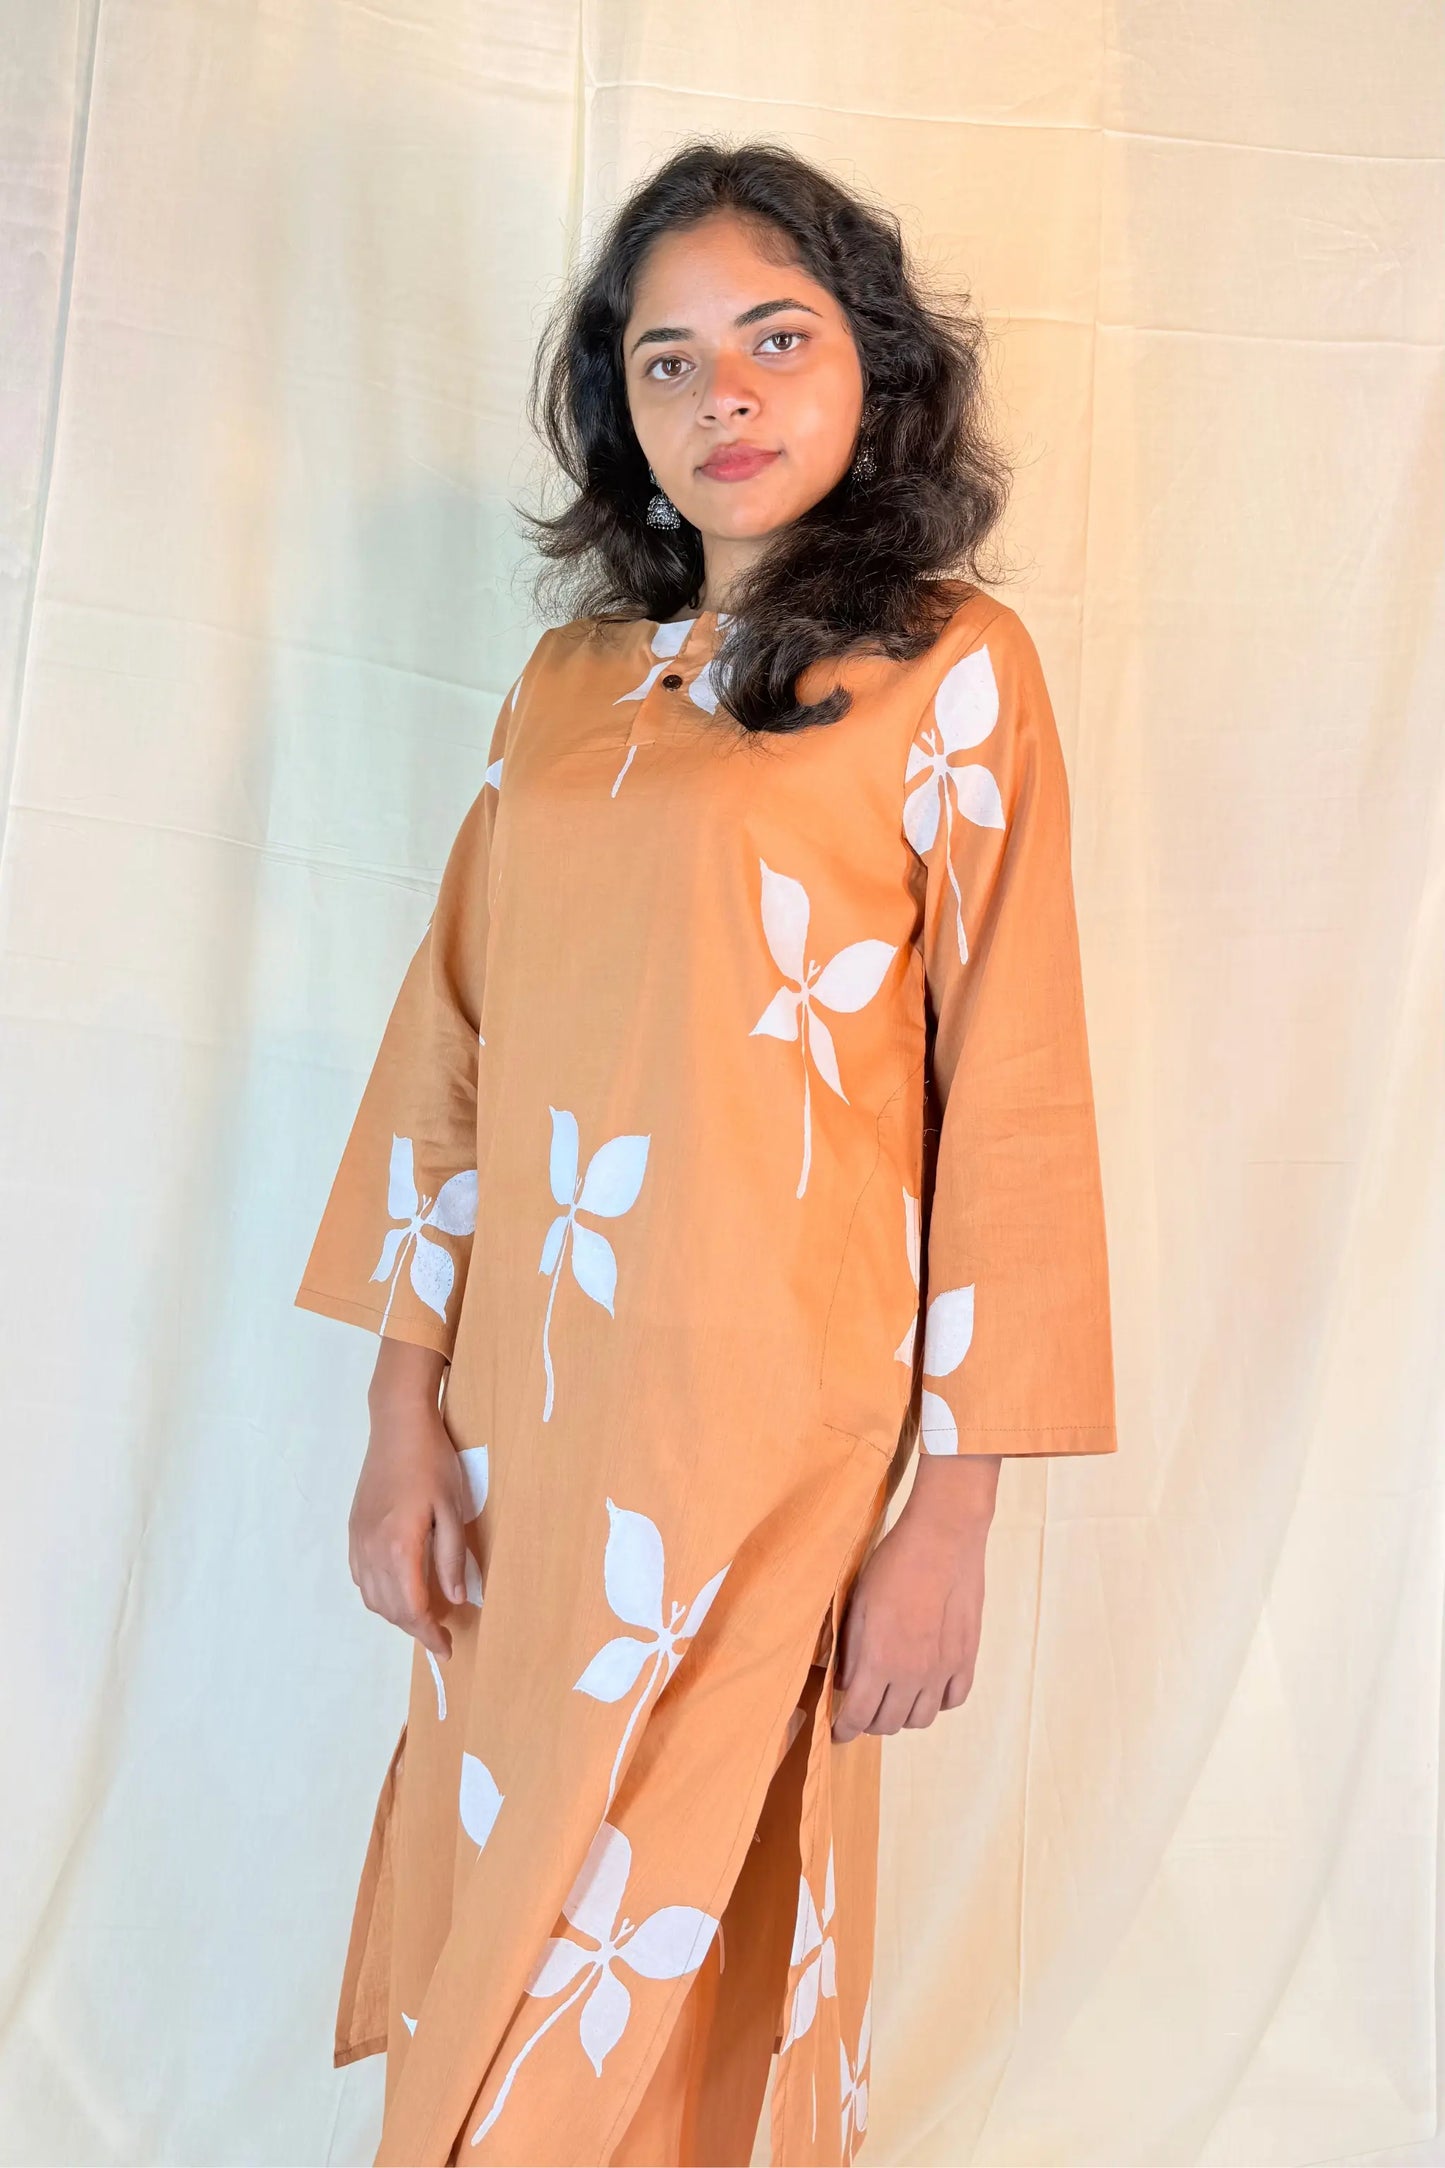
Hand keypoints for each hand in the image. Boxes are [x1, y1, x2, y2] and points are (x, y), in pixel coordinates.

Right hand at [348, 1338, 468, 1662]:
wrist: (397, 1426)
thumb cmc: (432, 1462)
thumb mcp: (453, 1509)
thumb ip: (452, 1558)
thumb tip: (457, 1599)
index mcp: (399, 1546)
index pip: (412, 1607)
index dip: (429, 1633)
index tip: (446, 1647)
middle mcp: (371, 1549)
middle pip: (389, 1608)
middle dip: (414, 1629)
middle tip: (440, 1636)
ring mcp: (358, 1540)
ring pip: (371, 1597)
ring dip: (395, 1614)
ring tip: (423, 1617)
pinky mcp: (354, 1530)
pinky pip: (361, 1578)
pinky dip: (379, 1594)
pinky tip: (398, 1590)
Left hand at [830, 1454, 999, 1743]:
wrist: (943, 1538)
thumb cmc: (894, 1564)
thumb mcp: (857, 1604)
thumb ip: (850, 1650)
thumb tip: (845, 1683)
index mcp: (880, 1661)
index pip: (859, 1715)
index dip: (845, 1730)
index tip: (839, 1732)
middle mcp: (913, 1673)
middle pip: (889, 1723)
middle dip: (870, 1723)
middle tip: (862, 1710)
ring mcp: (944, 1668)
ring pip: (921, 1718)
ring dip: (902, 1716)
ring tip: (893, 1699)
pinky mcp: (967, 1656)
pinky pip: (953, 1699)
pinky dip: (937, 1703)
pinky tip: (926, 1687)